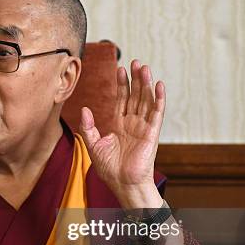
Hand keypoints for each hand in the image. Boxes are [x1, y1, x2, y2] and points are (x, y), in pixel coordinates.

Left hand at [79, 59, 164, 202]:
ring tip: (144, 67)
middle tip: (135, 61)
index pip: (121, 99)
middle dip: (135, 79)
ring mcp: (143, 127)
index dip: (122, 84)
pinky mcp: (152, 133)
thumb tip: (84, 109)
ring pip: (146, 100)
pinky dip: (159, 99)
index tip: (120, 69)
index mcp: (120, 125)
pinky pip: (157, 113)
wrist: (122, 183)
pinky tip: (159, 85)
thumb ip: (88, 127)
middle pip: (135, 96)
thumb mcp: (94, 145)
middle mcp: (133, 124)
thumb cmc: (109, 169)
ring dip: (146, 84)